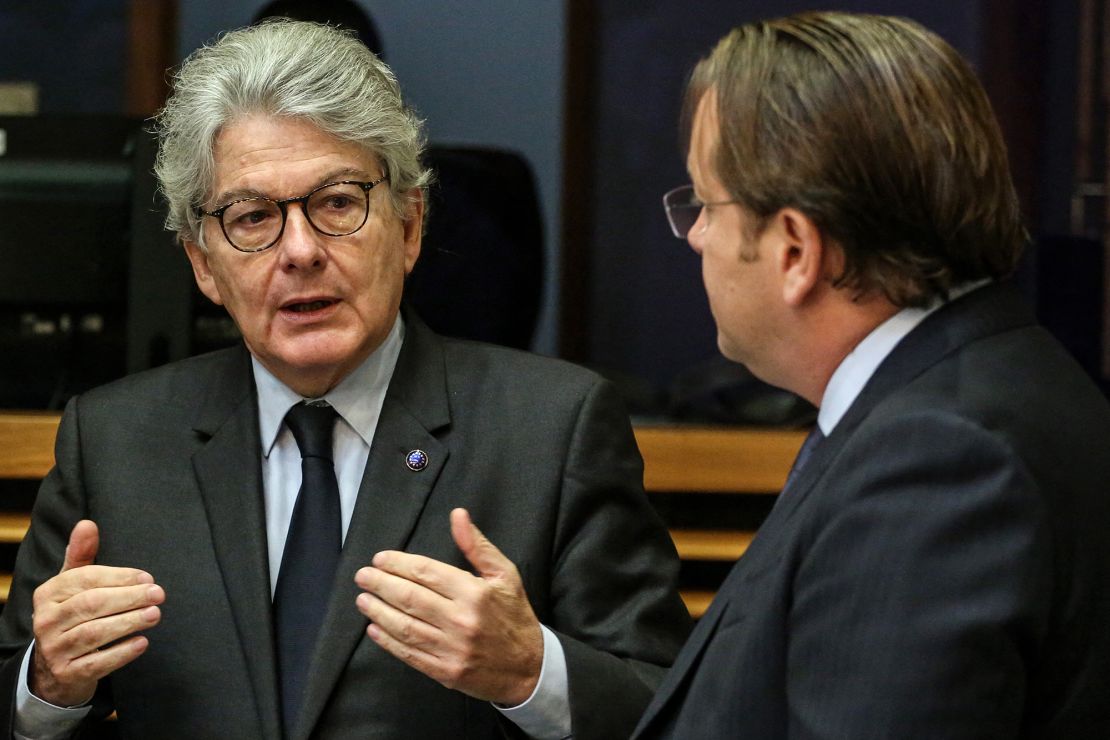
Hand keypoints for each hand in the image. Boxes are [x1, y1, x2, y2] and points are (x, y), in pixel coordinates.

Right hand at [30, 520, 164, 706]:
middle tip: (159, 594)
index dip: (119, 577)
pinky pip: (97, 663)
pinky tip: (142, 642)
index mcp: (48, 594)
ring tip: (155, 615)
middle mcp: (46, 621)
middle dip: (129, 598)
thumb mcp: (71, 586)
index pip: (85, 580)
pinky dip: (121, 652)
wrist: (55, 669)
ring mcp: (54, 649)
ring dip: (128, 622)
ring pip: (94, 633)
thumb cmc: (72, 615)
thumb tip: (87, 523)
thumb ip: (81, 556)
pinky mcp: (67, 673)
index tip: (148, 577)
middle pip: (91, 605)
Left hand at [354, 508, 542, 704]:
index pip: (426, 572)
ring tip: (362, 599)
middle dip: (381, 584)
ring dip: (379, 611)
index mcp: (474, 592)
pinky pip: (410, 654)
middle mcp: (461, 620)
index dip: (399, 564)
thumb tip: (458, 515)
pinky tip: (374, 630)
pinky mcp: (445, 672)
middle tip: (362, 576)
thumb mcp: (505, 574)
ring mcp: (452, 649)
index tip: (380, 559)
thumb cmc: (515, 615)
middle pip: (409, 598)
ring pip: (405, 627)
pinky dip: (388, 642)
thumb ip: (477, 545)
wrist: (530, 667)